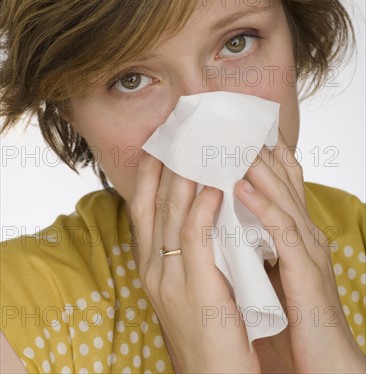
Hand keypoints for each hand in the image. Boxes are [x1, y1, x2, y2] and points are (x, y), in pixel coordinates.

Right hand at [129, 150, 260, 372]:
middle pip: (154, 202)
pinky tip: (216, 185)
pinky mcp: (193, 287)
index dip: (150, 172)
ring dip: (187, 174)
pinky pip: (195, 235)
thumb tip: (202, 207)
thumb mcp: (189, 283)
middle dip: (167, 162)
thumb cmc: (208, 328)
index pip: (142, 206)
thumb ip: (189, 248)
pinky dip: (203, 206)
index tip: (161, 141)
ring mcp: (169, 277)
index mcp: (148, 264)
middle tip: (181, 129)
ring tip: (201, 144)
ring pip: (172, 212)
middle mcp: (151, 267)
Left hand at [234, 130, 364, 372]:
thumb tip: (230, 215)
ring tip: (231, 140)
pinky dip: (263, 206)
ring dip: (257, 167)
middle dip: (256, 147)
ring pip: (283, 196)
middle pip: (284, 178)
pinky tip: (241, 188)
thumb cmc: (297, 316)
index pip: (282, 179)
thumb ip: (258, 238)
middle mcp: (306, 232)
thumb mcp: (274, 267)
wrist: (327, 362)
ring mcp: (309, 250)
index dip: (261, 150)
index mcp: (296, 230)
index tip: (234, 126)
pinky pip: (283, 232)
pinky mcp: (306, 272)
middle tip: (229, 120)